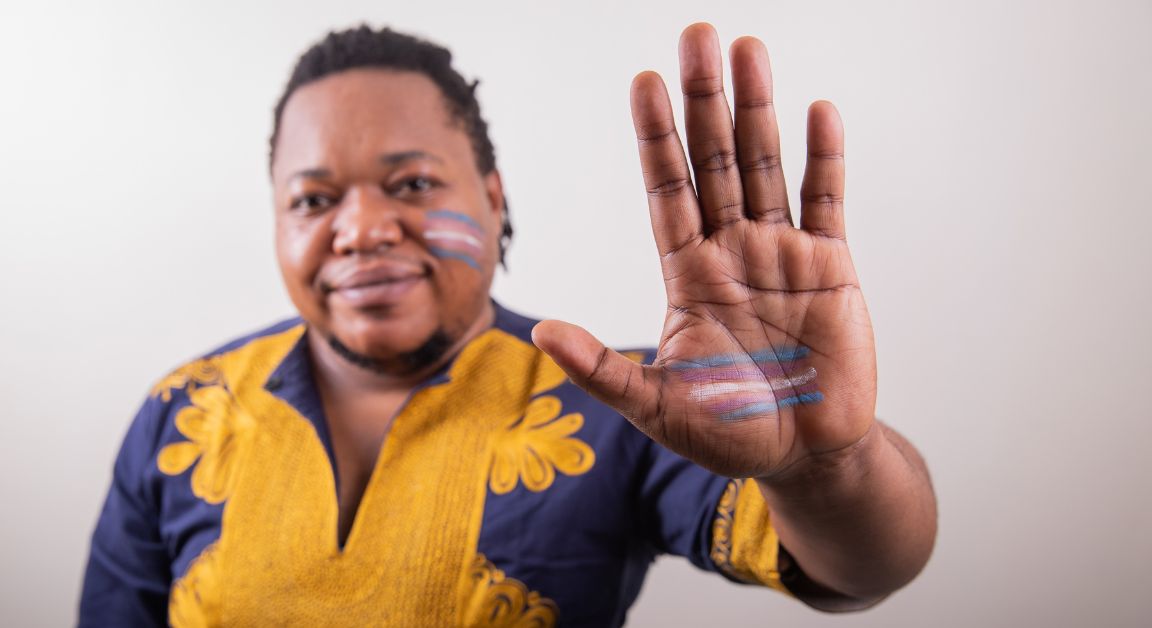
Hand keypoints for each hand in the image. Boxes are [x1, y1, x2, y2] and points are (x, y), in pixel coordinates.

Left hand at [532, 23, 876, 479]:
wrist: (805, 457)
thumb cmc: (729, 433)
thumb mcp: (656, 406)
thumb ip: (603, 370)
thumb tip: (541, 334)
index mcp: (688, 275)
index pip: (666, 190)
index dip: (655, 137)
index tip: (643, 82)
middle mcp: (731, 251)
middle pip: (713, 161)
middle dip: (704, 100)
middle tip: (696, 36)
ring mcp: (781, 254)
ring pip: (766, 166)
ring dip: (758, 110)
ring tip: (749, 50)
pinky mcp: (832, 267)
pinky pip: (827, 201)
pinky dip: (825, 158)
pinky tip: (816, 110)